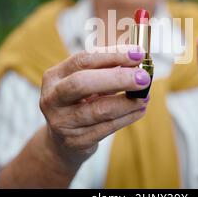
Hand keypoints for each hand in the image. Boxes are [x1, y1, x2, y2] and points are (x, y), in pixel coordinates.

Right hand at [39, 45, 150, 169]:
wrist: (61, 142)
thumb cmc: (79, 103)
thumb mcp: (85, 82)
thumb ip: (106, 69)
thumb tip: (136, 61)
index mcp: (54, 77)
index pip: (83, 60)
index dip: (111, 55)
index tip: (137, 54)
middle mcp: (52, 99)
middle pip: (82, 83)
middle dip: (117, 78)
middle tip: (143, 77)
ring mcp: (62, 122)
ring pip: (99, 109)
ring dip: (127, 101)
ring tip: (145, 96)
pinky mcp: (76, 141)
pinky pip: (107, 128)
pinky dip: (127, 117)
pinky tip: (139, 110)